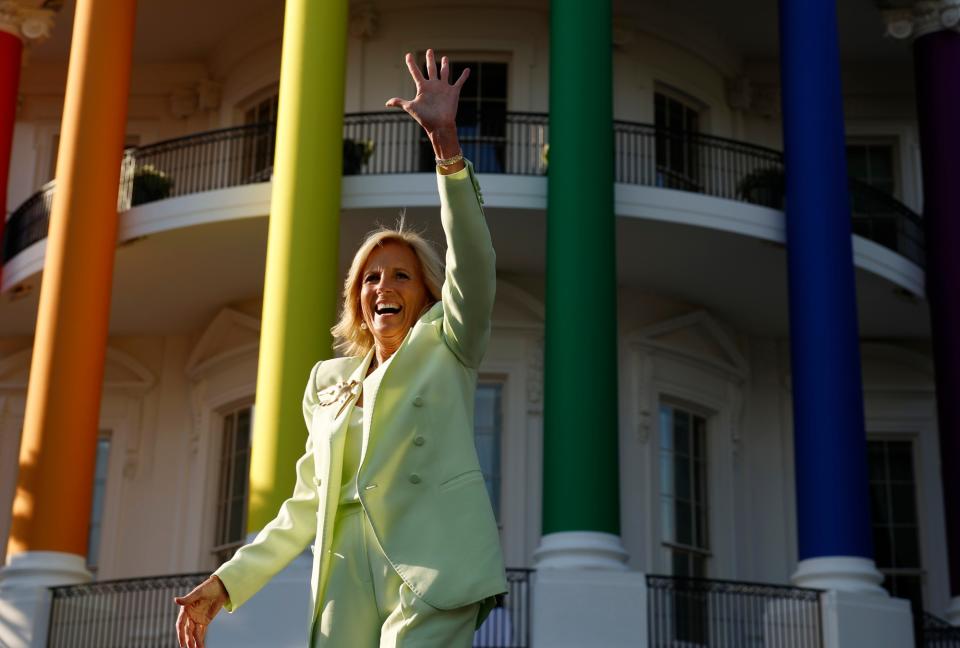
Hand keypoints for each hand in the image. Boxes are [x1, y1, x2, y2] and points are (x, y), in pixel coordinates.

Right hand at [174, 575, 227, 647]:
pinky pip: (202, 632)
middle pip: (187, 631)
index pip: (181, 624)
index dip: (180, 633)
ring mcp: (197, 619)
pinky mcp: (205, 621)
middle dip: (187, 641)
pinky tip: (200, 647)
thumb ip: (187, 598)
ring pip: (194, 633)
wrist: (220, 587)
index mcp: (186, 609)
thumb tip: (175, 600)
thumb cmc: (208, 587)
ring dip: (194, 642)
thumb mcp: (198, 593)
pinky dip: (201, 640)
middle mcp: (190, 616)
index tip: (181, 643)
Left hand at [386, 49, 467, 166]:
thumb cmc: (425, 118)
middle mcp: (433, 86)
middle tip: (429, 50)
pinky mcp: (453, 92)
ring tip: (444, 57)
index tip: (408, 55)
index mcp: (423, 87)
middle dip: (430, 59)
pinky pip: (459, 82)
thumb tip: (387, 103)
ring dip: (444, 65)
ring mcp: (443, 88)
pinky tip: (467, 70)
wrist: (439, 125)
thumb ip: (400, 102)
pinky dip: (464, 76)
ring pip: (444, 72)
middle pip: (431, 69)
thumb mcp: (411, 108)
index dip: (411, 64)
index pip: (415, 72)